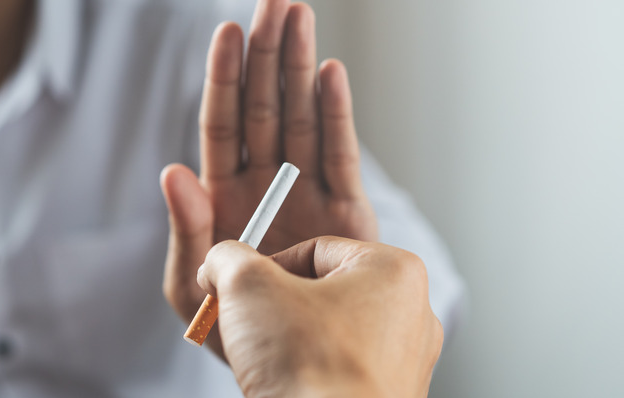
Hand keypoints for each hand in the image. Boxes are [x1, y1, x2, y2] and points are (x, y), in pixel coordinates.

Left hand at [161, 0, 377, 357]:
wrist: (286, 365)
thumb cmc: (227, 327)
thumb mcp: (188, 283)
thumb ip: (183, 228)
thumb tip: (174, 170)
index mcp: (224, 194)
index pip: (223, 122)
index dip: (224, 77)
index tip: (227, 31)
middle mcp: (266, 183)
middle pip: (265, 107)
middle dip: (267, 54)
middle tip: (273, 1)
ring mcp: (305, 193)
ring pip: (303, 118)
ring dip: (301, 67)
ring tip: (299, 18)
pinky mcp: (343, 213)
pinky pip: (338, 155)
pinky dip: (336, 115)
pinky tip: (330, 72)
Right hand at [197, 237, 443, 397]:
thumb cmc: (308, 365)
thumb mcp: (248, 287)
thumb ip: (229, 258)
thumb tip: (220, 261)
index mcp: (394, 270)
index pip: (314, 249)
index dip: (265, 267)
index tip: (240, 288)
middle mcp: (413, 314)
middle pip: (324, 291)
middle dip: (278, 305)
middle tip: (248, 322)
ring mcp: (406, 362)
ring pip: (332, 332)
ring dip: (292, 339)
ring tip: (268, 358)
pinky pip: (341, 371)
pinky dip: (311, 373)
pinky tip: (288, 384)